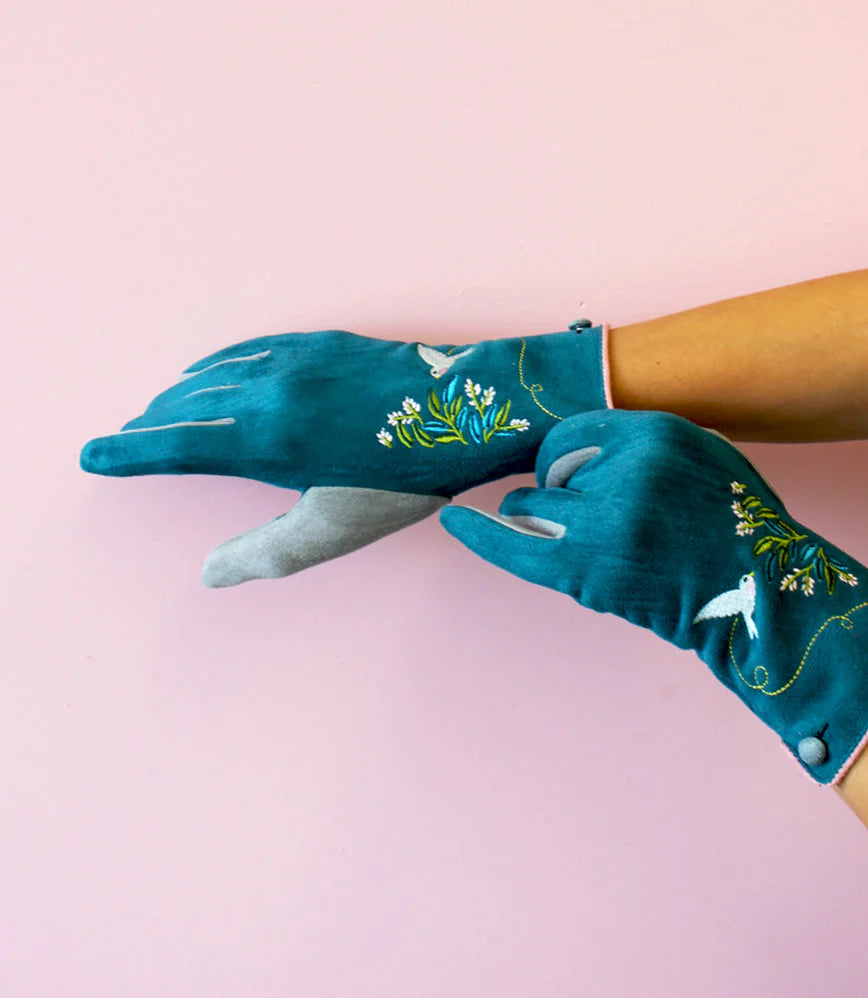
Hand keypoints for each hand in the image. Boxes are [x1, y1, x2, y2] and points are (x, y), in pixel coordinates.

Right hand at [80, 322, 608, 585]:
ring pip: (214, 372)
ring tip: (159, 408)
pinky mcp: (321, 341)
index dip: (129, 453)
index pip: (175, 446)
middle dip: (151, 425)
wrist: (470, 409)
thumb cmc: (407, 475)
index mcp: (264, 439)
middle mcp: (268, 389)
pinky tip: (214, 366)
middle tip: (127, 440)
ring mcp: (294, 359)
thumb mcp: (337, 527)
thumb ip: (267, 552)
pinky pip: (250, 348)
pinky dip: (218, 362)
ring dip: (180, 393)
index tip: (92, 455)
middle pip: (186, 404)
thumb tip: (210, 574)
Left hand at [440, 410, 867, 783]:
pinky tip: (451, 520)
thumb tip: (571, 442)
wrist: (756, 597)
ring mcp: (606, 520)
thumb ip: (640, 442)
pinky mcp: (588, 569)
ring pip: (530, 505)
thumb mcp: (700, 456)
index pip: (576, 429)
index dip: (569, 456)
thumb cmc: (730, 528)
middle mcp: (628, 468)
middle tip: (598, 518)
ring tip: (590, 541)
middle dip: (559, 488)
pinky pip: (513, 543)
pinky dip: (479, 533)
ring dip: (543, 520)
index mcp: (657, 432)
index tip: (568, 474)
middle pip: (550, 465)